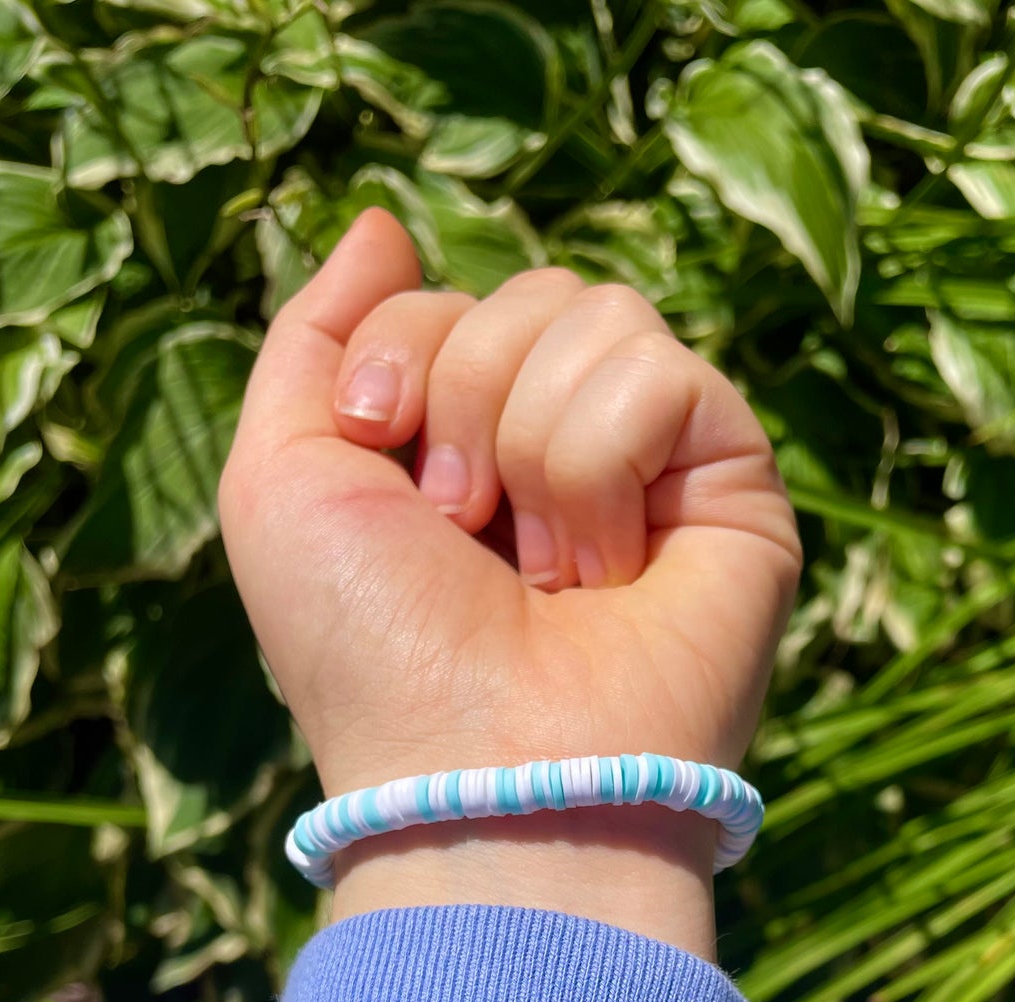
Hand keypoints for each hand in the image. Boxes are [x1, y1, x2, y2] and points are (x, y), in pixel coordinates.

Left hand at [219, 210, 800, 955]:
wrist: (483, 766)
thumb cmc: (372, 648)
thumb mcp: (281, 480)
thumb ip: (315, 336)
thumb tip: (387, 222)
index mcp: (469, 439)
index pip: (450, 299)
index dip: (402, 357)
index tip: (384, 461)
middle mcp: (566, 442)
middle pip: (530, 291)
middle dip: (467, 397)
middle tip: (466, 530)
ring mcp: (655, 460)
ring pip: (601, 313)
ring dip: (535, 447)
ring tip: (546, 572)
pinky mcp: (732, 480)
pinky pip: (662, 372)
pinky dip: (602, 468)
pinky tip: (610, 572)